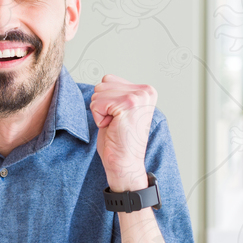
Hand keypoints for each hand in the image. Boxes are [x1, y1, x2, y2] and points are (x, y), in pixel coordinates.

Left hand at [90, 74, 155, 191]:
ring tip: (114, 125)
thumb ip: (118, 92)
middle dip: (102, 105)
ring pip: (98, 93)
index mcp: (146, 90)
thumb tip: (105, 80)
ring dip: (100, 112)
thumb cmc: (120, 140)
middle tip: (116, 123)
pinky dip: (98, 118)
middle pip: (102, 85)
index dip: (106, 101)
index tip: (119, 117)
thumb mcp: (121, 109)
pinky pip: (96, 104)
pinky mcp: (127, 105)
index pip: (109, 80)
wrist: (125, 163)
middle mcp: (145, 91)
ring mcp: (137, 97)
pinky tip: (112, 127)